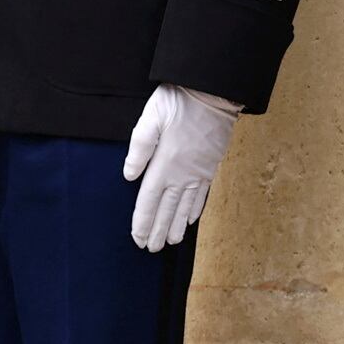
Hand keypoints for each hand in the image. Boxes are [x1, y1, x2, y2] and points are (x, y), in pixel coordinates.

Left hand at [123, 84, 239, 252]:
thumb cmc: (178, 102)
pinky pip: (202, 195)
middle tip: (151, 249)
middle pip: (167, 210)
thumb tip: (129, 176)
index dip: (143, 222)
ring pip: (186, 207)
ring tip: (170, 242)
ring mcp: (198, 172)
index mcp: (164, 165)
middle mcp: (182, 174)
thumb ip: (139, 149)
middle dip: (158, 231)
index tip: (138, 239)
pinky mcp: (210, 167)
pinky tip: (191, 220)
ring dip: (177, 226)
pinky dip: (195, 210)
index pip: (149, 201)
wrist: (214, 93)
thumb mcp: (150, 119)